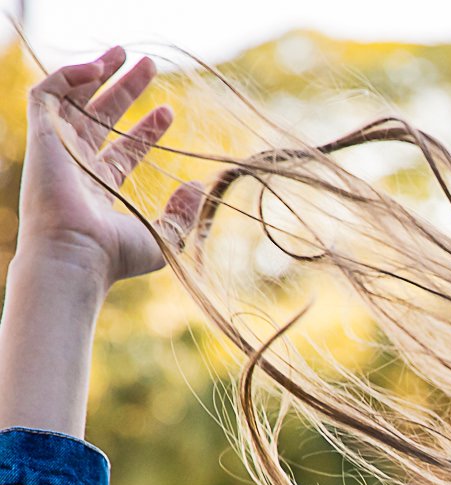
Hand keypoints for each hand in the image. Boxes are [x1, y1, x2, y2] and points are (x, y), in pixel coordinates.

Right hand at [19, 45, 204, 290]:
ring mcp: (57, 149)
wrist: (76, 254)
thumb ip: (183, 212)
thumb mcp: (165, 236)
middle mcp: (76, 165)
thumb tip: (199, 186)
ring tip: (123, 52)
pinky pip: (46, 93)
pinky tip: (99, 67)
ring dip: (97, 73)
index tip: (169, 111)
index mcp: (100, 187)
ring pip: (73, 100)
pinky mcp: (41, 135)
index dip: (145, 129)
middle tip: (150, 66)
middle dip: (124, 90)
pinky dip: (69, 75)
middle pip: (100, 117)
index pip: (122, 148)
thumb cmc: (115, 255)